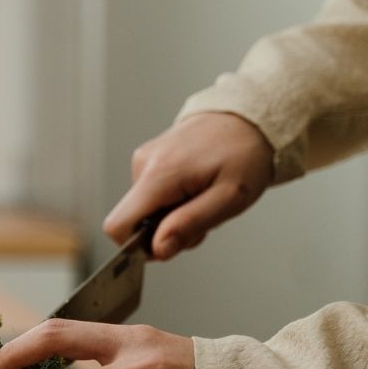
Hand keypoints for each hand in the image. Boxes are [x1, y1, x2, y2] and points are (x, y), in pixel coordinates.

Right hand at [104, 112, 272, 259]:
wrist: (249, 119)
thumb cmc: (245, 156)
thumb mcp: (229, 199)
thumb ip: (190, 224)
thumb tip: (157, 249)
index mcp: (159, 174)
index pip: (118, 225)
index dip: (138, 246)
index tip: (171, 244)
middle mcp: (143, 164)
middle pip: (134, 222)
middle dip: (166, 231)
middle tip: (203, 217)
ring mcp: (144, 159)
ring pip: (144, 211)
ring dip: (173, 216)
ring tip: (204, 199)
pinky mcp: (149, 159)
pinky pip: (151, 196)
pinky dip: (173, 202)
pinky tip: (196, 188)